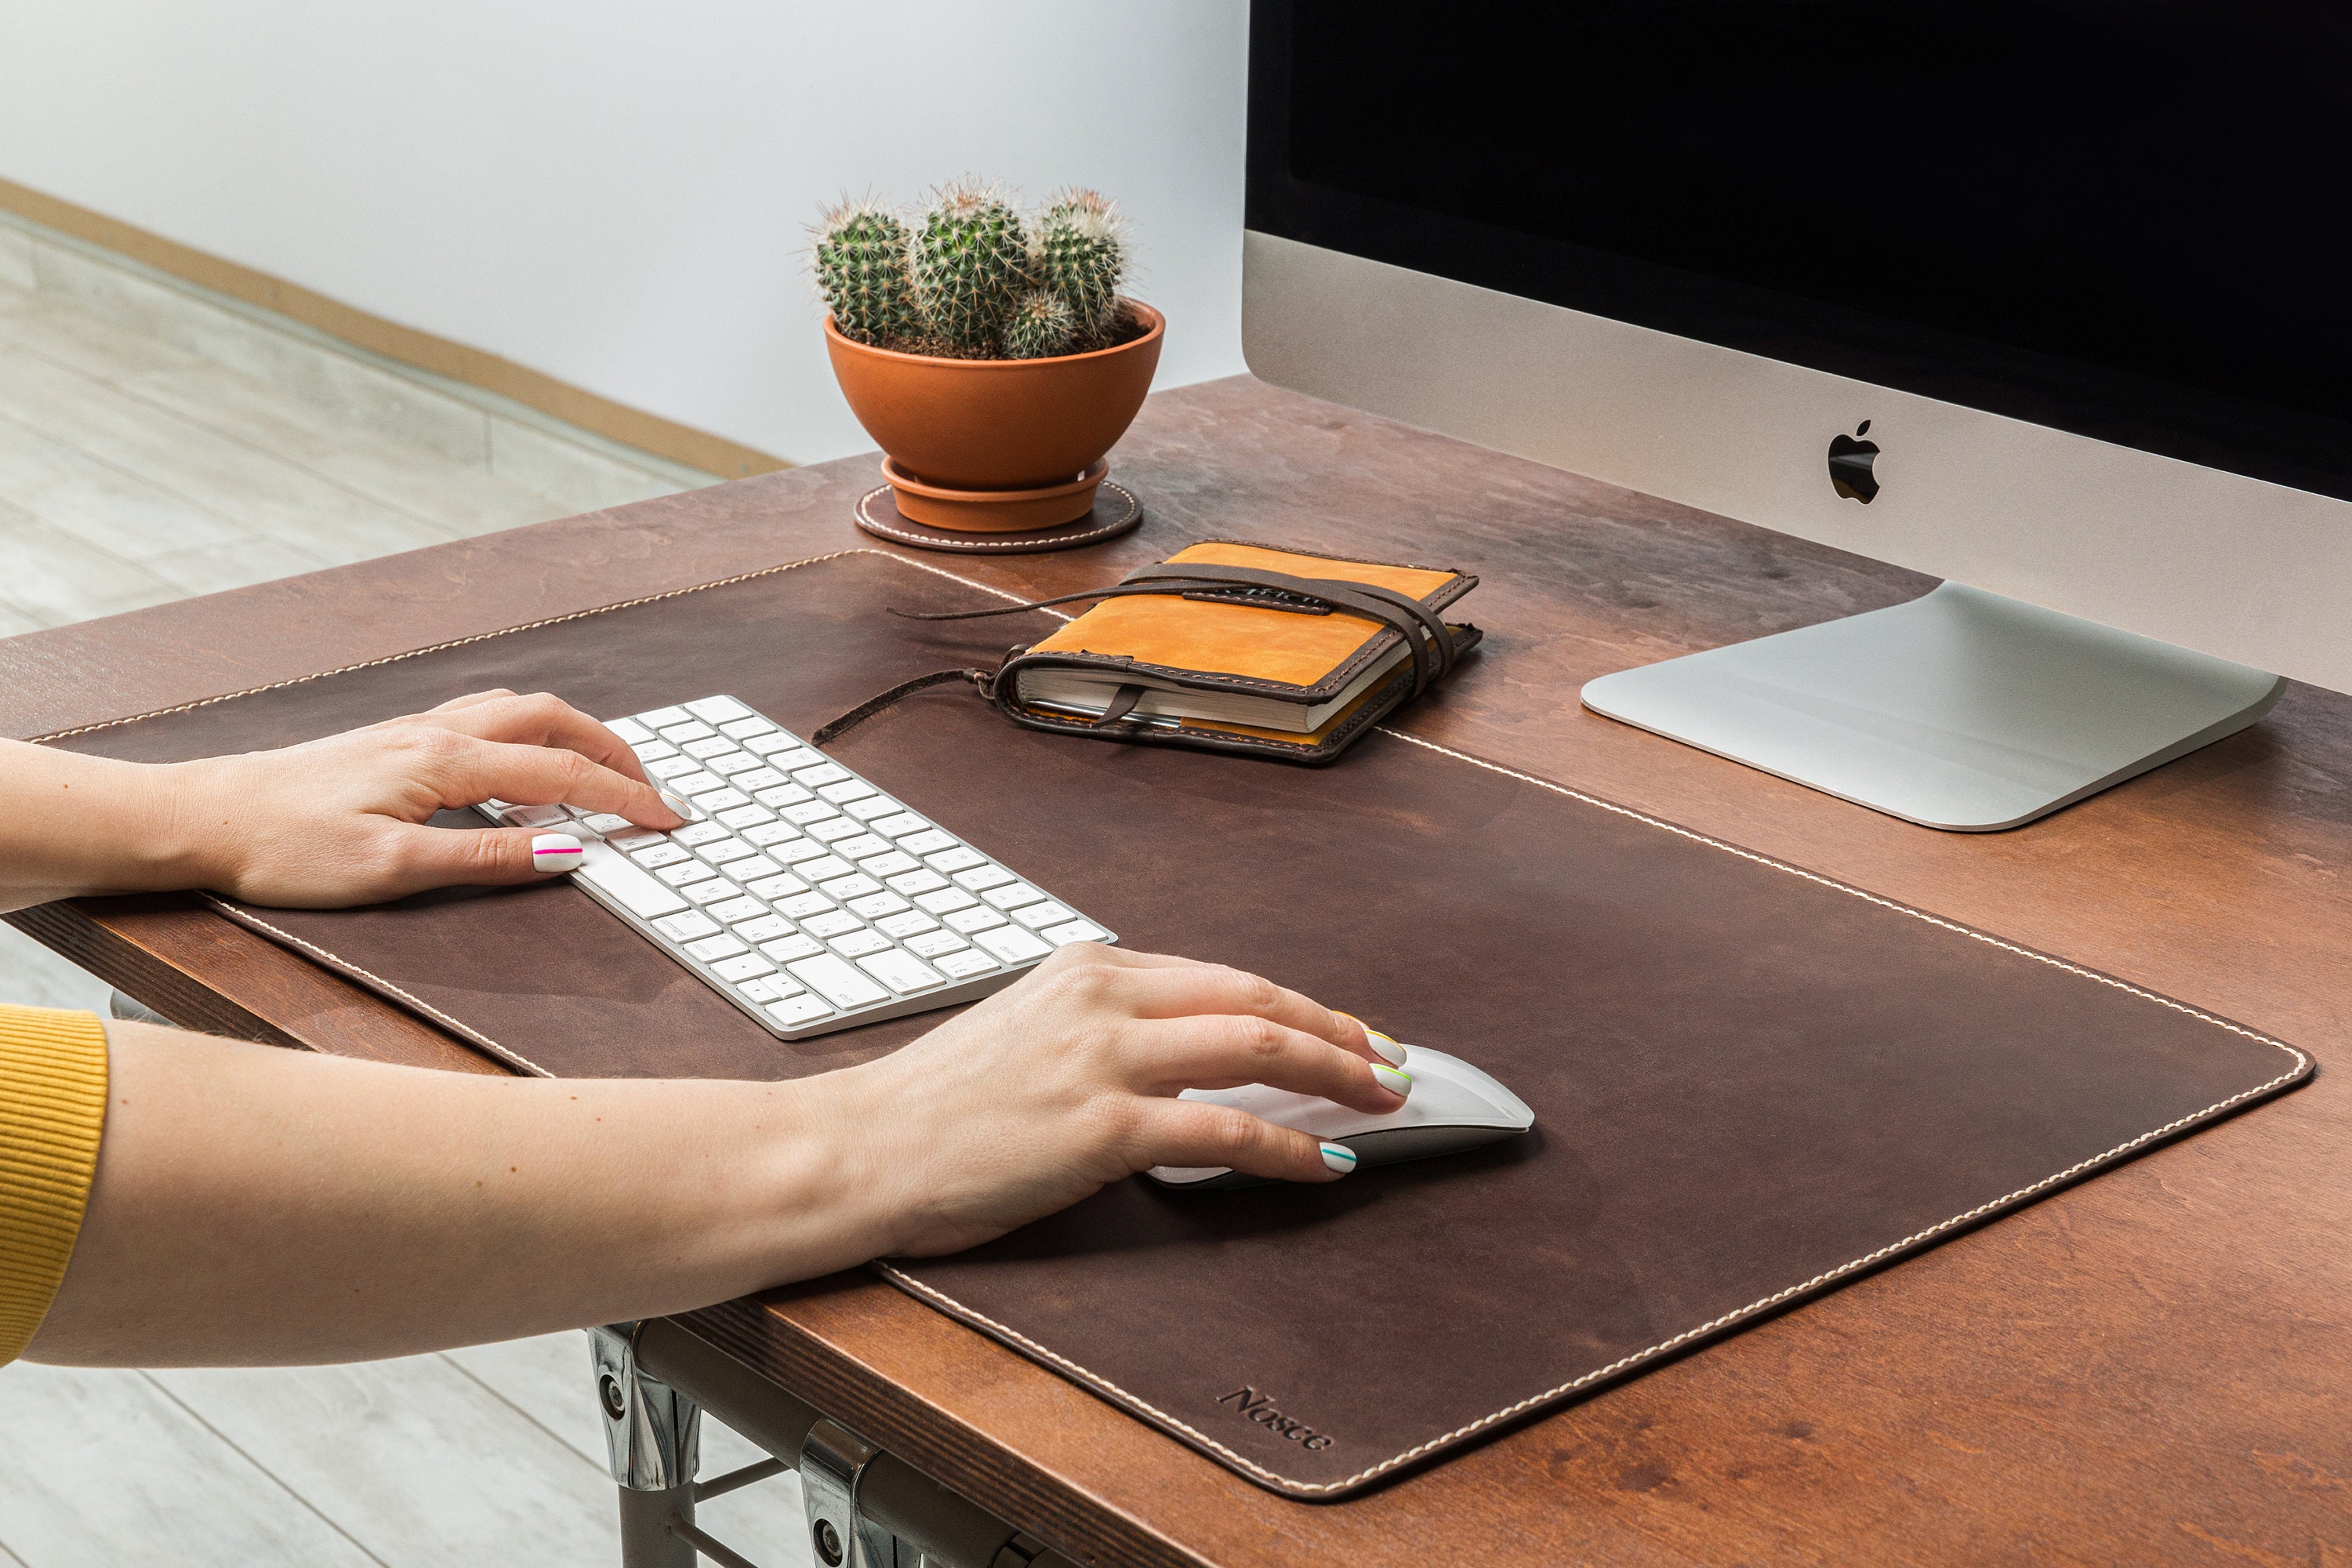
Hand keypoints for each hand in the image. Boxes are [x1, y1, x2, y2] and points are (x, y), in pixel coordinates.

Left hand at [162, 689, 683, 906]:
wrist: (203, 817)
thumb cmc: (285, 847)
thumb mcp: (391, 869)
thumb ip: (485, 857)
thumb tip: (566, 851)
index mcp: (447, 762)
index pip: (563, 774)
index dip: (624, 797)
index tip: (669, 818)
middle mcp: (437, 733)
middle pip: (553, 720)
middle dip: (613, 750)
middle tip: (651, 788)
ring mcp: (414, 731)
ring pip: (519, 711)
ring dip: (573, 734)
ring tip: (601, 772)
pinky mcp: (394, 741)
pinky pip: (485, 721)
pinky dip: (528, 736)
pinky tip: (519, 770)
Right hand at [835, 945, 1410, 1255]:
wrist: (859, 1150)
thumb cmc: (934, 1108)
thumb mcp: (1026, 1033)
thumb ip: (1102, 1031)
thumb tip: (1185, 1064)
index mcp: (1086, 968)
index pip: (1221, 978)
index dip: (1299, 1006)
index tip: (1345, 1031)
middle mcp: (1101, 997)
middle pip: (1255, 1000)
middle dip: (1338, 1031)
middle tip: (1390, 1062)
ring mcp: (1103, 1058)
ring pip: (1255, 1048)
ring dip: (1334, 1074)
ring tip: (1379, 1101)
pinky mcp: (1101, 1127)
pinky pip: (1226, 1131)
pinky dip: (1288, 1147)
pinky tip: (1322, 1162)